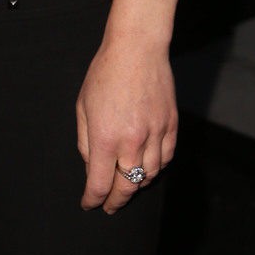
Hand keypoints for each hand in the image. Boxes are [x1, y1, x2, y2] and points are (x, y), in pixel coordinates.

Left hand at [75, 36, 177, 213]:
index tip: (90, 204)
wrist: (137, 49)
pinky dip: (156, 168)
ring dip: (137, 185)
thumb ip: (86, 141)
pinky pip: (166, 158)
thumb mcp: (83, 106)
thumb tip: (92, 167)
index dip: (93, 199)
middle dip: (116, 200)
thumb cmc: (105, 73)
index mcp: (105, 137)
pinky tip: (147, 167)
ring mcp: (155, 134)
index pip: (100, 183)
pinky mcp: (171, 126)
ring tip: (127, 185)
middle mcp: (132, 141)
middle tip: (109, 205)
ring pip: (149, 176)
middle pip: (127, 186)